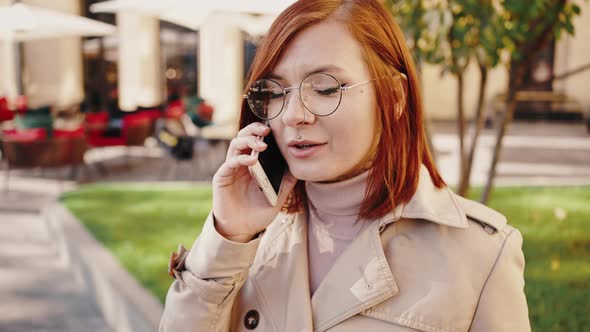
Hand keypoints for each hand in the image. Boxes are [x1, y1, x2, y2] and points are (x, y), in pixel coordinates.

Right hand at [211, 122, 297, 242]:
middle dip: (253, 130)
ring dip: (248, 141)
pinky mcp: (222, 178)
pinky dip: (240, 159)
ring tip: (262, 145)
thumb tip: (300, 167)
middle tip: (266, 131)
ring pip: (235, 146)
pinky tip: (252, 161)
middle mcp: (240, 163)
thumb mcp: (277, 196)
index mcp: (252, 164)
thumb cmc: (257, 212)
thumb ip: (287, 181)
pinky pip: (229, 163)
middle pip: (242, 137)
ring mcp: (230, 170)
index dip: (261, 131)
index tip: (274, 128)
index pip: (254, 140)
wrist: (242, 230)